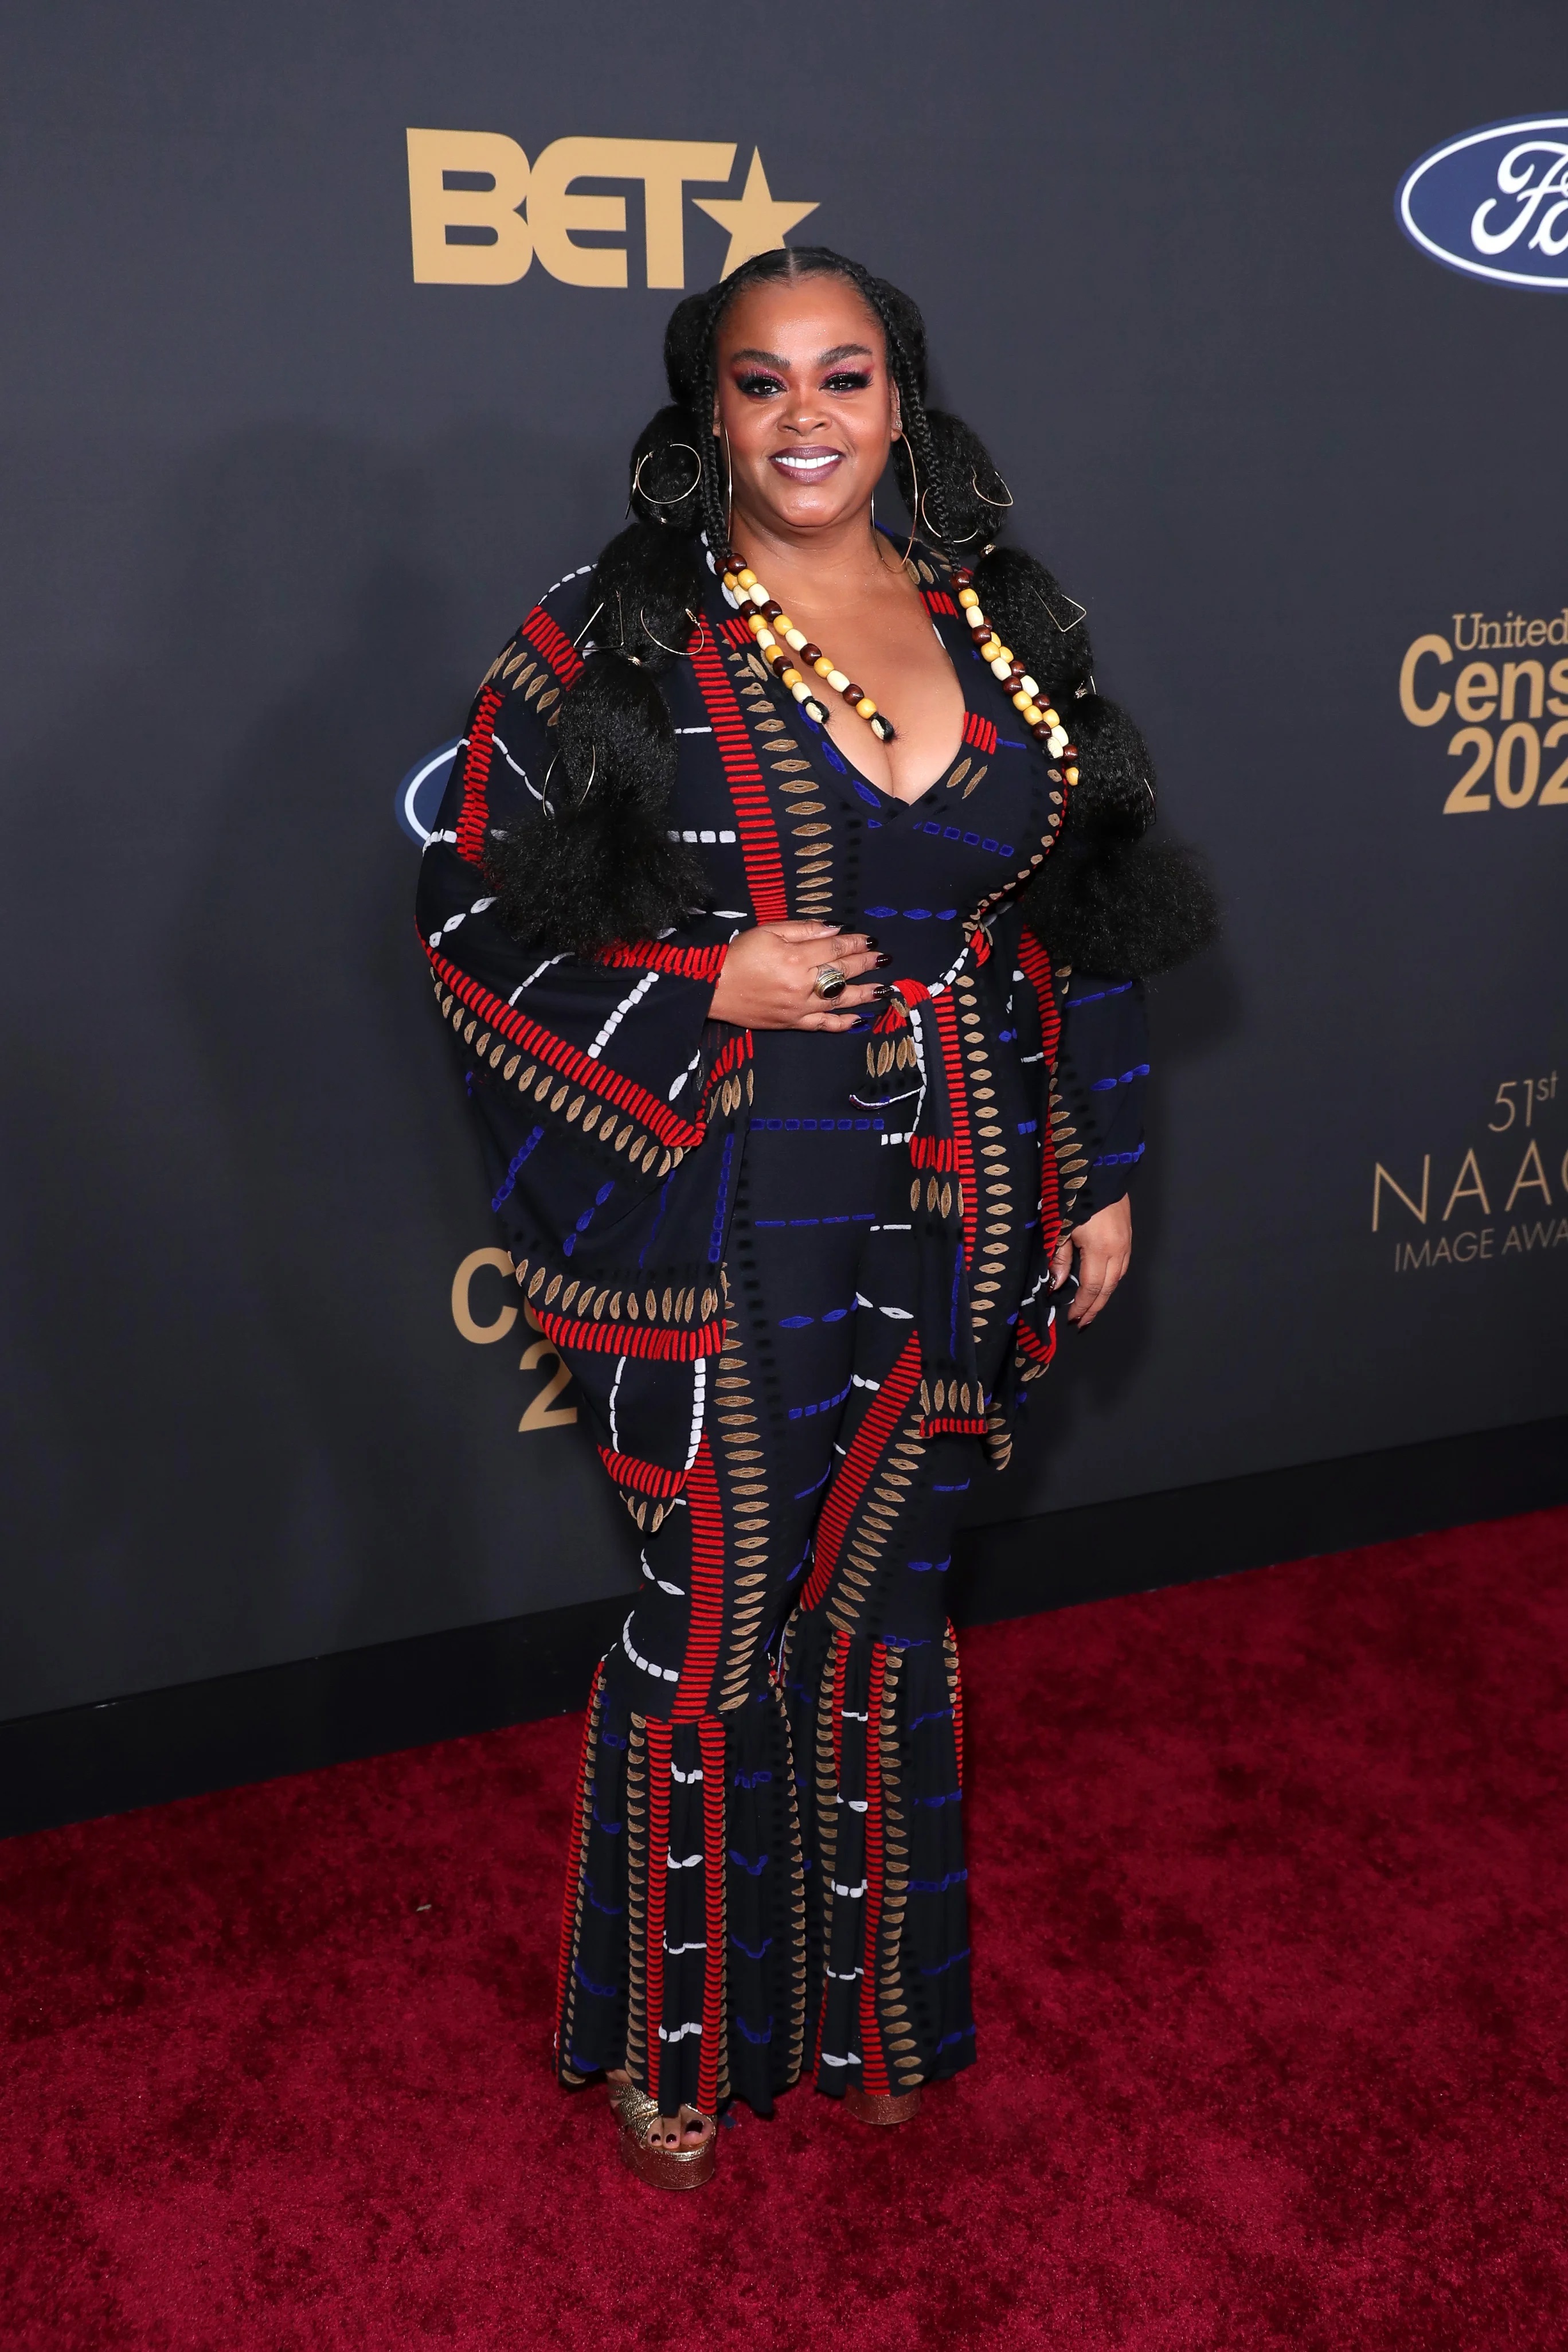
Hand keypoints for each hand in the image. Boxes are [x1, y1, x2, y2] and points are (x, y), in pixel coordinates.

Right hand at [709, 922, 887, 1030]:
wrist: (713, 987)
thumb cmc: (738, 954)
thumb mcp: (767, 930)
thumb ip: (802, 929)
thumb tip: (833, 929)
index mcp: (796, 957)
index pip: (834, 948)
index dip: (854, 943)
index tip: (869, 939)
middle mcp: (802, 983)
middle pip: (842, 972)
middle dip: (865, 963)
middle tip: (883, 958)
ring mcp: (799, 1006)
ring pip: (839, 999)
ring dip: (864, 993)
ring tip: (883, 989)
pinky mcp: (792, 1023)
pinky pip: (822, 1024)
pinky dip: (842, 1023)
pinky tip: (859, 1020)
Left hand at [1050, 1195, 1132, 1326]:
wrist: (1099, 1167)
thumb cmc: (1074, 1195)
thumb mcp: (1060, 1227)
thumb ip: (1059, 1258)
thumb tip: (1056, 1285)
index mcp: (1100, 1249)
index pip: (1092, 1287)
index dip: (1082, 1306)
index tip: (1072, 1319)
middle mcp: (1118, 1249)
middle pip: (1108, 1287)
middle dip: (1095, 1307)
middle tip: (1083, 1322)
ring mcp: (1126, 1241)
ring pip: (1118, 1278)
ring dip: (1105, 1295)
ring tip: (1091, 1307)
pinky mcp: (1128, 1234)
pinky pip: (1122, 1265)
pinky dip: (1112, 1279)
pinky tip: (1102, 1283)